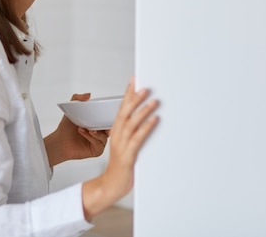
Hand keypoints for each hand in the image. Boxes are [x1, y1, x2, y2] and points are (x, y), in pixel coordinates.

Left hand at [44, 93, 108, 166]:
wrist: (60, 141)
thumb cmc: (67, 127)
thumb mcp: (72, 109)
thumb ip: (77, 98)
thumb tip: (88, 95)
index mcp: (98, 123)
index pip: (109, 119)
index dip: (109, 116)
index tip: (107, 111)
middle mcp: (101, 132)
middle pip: (110, 128)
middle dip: (106, 125)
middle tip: (100, 121)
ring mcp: (99, 142)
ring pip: (105, 136)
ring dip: (96, 131)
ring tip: (88, 128)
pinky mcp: (96, 150)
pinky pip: (99, 144)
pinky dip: (92, 138)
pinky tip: (84, 132)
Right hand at [81, 77, 158, 219]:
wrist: (110, 185)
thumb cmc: (120, 165)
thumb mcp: (125, 145)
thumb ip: (132, 132)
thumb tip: (146, 118)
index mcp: (116, 131)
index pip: (121, 108)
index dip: (128, 93)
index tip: (134, 80)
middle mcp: (117, 136)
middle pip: (125, 112)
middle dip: (134, 98)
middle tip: (145, 87)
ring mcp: (122, 145)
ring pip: (131, 123)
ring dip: (143, 110)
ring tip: (153, 101)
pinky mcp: (128, 155)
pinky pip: (137, 139)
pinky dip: (146, 128)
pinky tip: (154, 120)